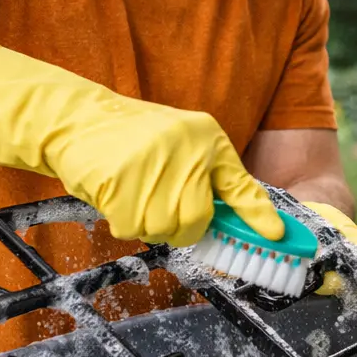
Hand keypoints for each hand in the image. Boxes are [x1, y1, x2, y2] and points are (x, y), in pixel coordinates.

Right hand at [0, 44, 282, 246]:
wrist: (80, 120)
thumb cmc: (137, 137)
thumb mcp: (187, 144)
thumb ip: (216, 178)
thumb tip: (249, 218)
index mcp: (206, 140)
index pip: (240, 185)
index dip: (258, 215)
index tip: (276, 236)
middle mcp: (186, 151)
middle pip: (195, 222)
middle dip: (179, 223)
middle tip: (161, 201)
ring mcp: (153, 167)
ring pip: (162, 229)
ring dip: (147, 221)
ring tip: (137, 190)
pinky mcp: (121, 184)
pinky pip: (131, 227)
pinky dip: (123, 218)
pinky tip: (117, 191)